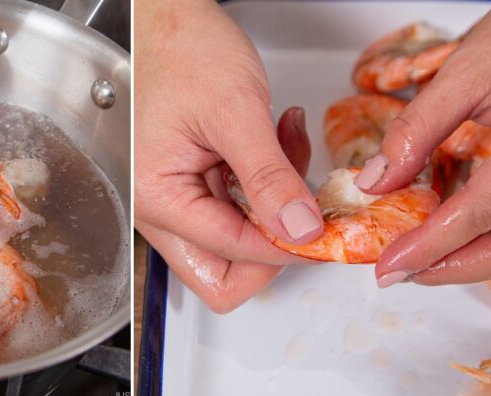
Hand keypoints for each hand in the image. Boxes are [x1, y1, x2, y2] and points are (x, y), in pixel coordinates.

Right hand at [134, 0, 319, 312]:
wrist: (165, 17)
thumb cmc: (183, 51)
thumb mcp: (235, 112)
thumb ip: (268, 178)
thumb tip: (301, 233)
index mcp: (158, 199)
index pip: (233, 253)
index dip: (289, 245)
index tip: (332, 227)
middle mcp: (157, 210)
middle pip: (224, 275)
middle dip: (274, 245)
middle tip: (307, 206)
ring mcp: (173, 201)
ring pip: (233, 247)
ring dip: (274, 210)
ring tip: (287, 149)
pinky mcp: (190, 186)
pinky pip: (234, 212)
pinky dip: (266, 187)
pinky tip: (275, 143)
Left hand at [358, 1, 490, 286]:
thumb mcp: (465, 73)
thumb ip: (418, 129)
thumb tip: (376, 183)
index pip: (481, 211)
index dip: (430, 245)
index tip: (389, 266)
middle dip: (454, 268)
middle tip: (402, 272)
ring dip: (475, 259)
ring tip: (423, 258)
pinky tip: (456, 234)